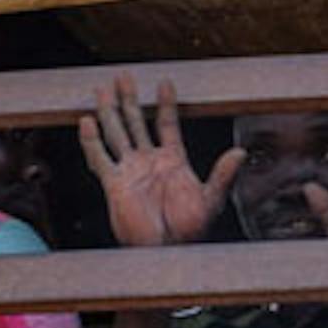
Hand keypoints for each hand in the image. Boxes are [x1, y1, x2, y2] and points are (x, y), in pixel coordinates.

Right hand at [79, 76, 240, 248]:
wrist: (167, 251)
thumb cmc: (190, 230)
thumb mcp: (211, 199)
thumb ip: (224, 174)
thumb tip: (241, 152)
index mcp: (173, 160)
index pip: (167, 124)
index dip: (166, 103)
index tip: (164, 83)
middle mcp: (149, 161)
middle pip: (137, 122)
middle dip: (130, 99)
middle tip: (123, 76)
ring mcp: (130, 170)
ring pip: (116, 133)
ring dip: (109, 112)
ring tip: (102, 89)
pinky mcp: (114, 183)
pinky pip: (100, 158)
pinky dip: (91, 140)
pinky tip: (86, 121)